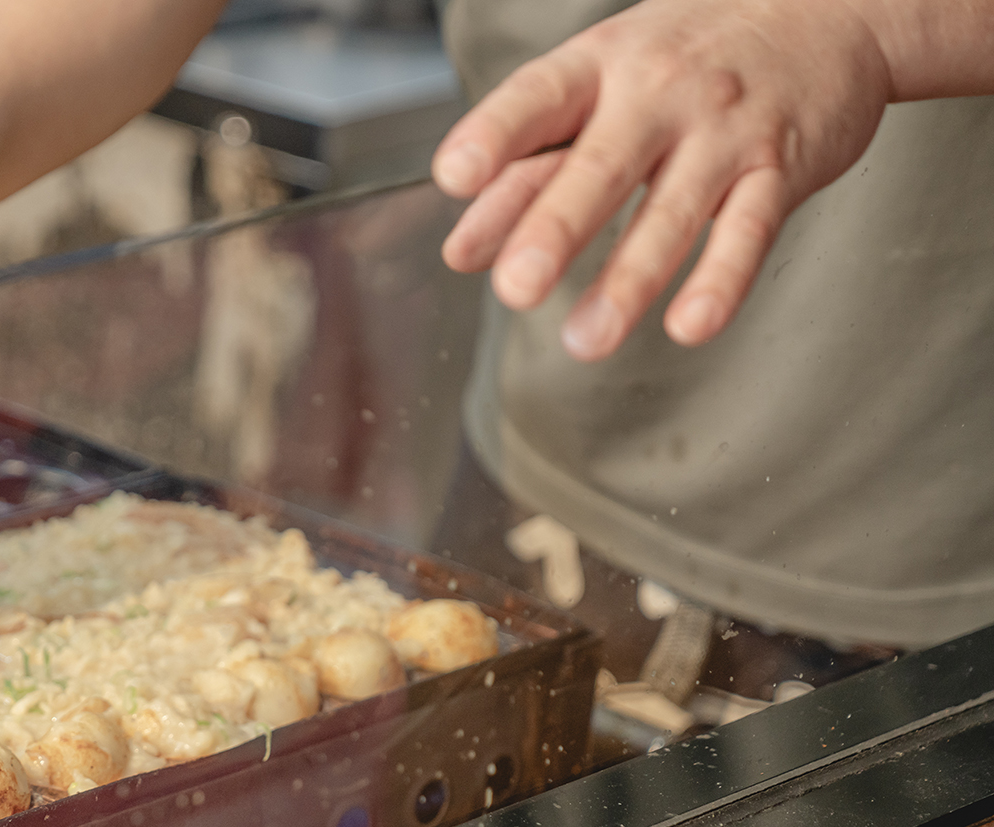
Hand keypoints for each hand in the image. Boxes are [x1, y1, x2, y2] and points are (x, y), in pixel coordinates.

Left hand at [430, 0, 894, 359]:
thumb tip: (463, 249)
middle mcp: (659, 95)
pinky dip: (722, 280)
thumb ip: (526, 167)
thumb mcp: (599, 86)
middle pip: (600, 166)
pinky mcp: (780, 168)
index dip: (494, 135)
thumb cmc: (689, 56)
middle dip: (555, 229)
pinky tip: (690, 324)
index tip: (453, 175)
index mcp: (601, 67)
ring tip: (585, 339)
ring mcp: (723, 133)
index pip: (538, 97)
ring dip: (628, 281)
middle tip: (515, 286)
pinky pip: (750, 229)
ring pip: (672, 212)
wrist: (828, 9)